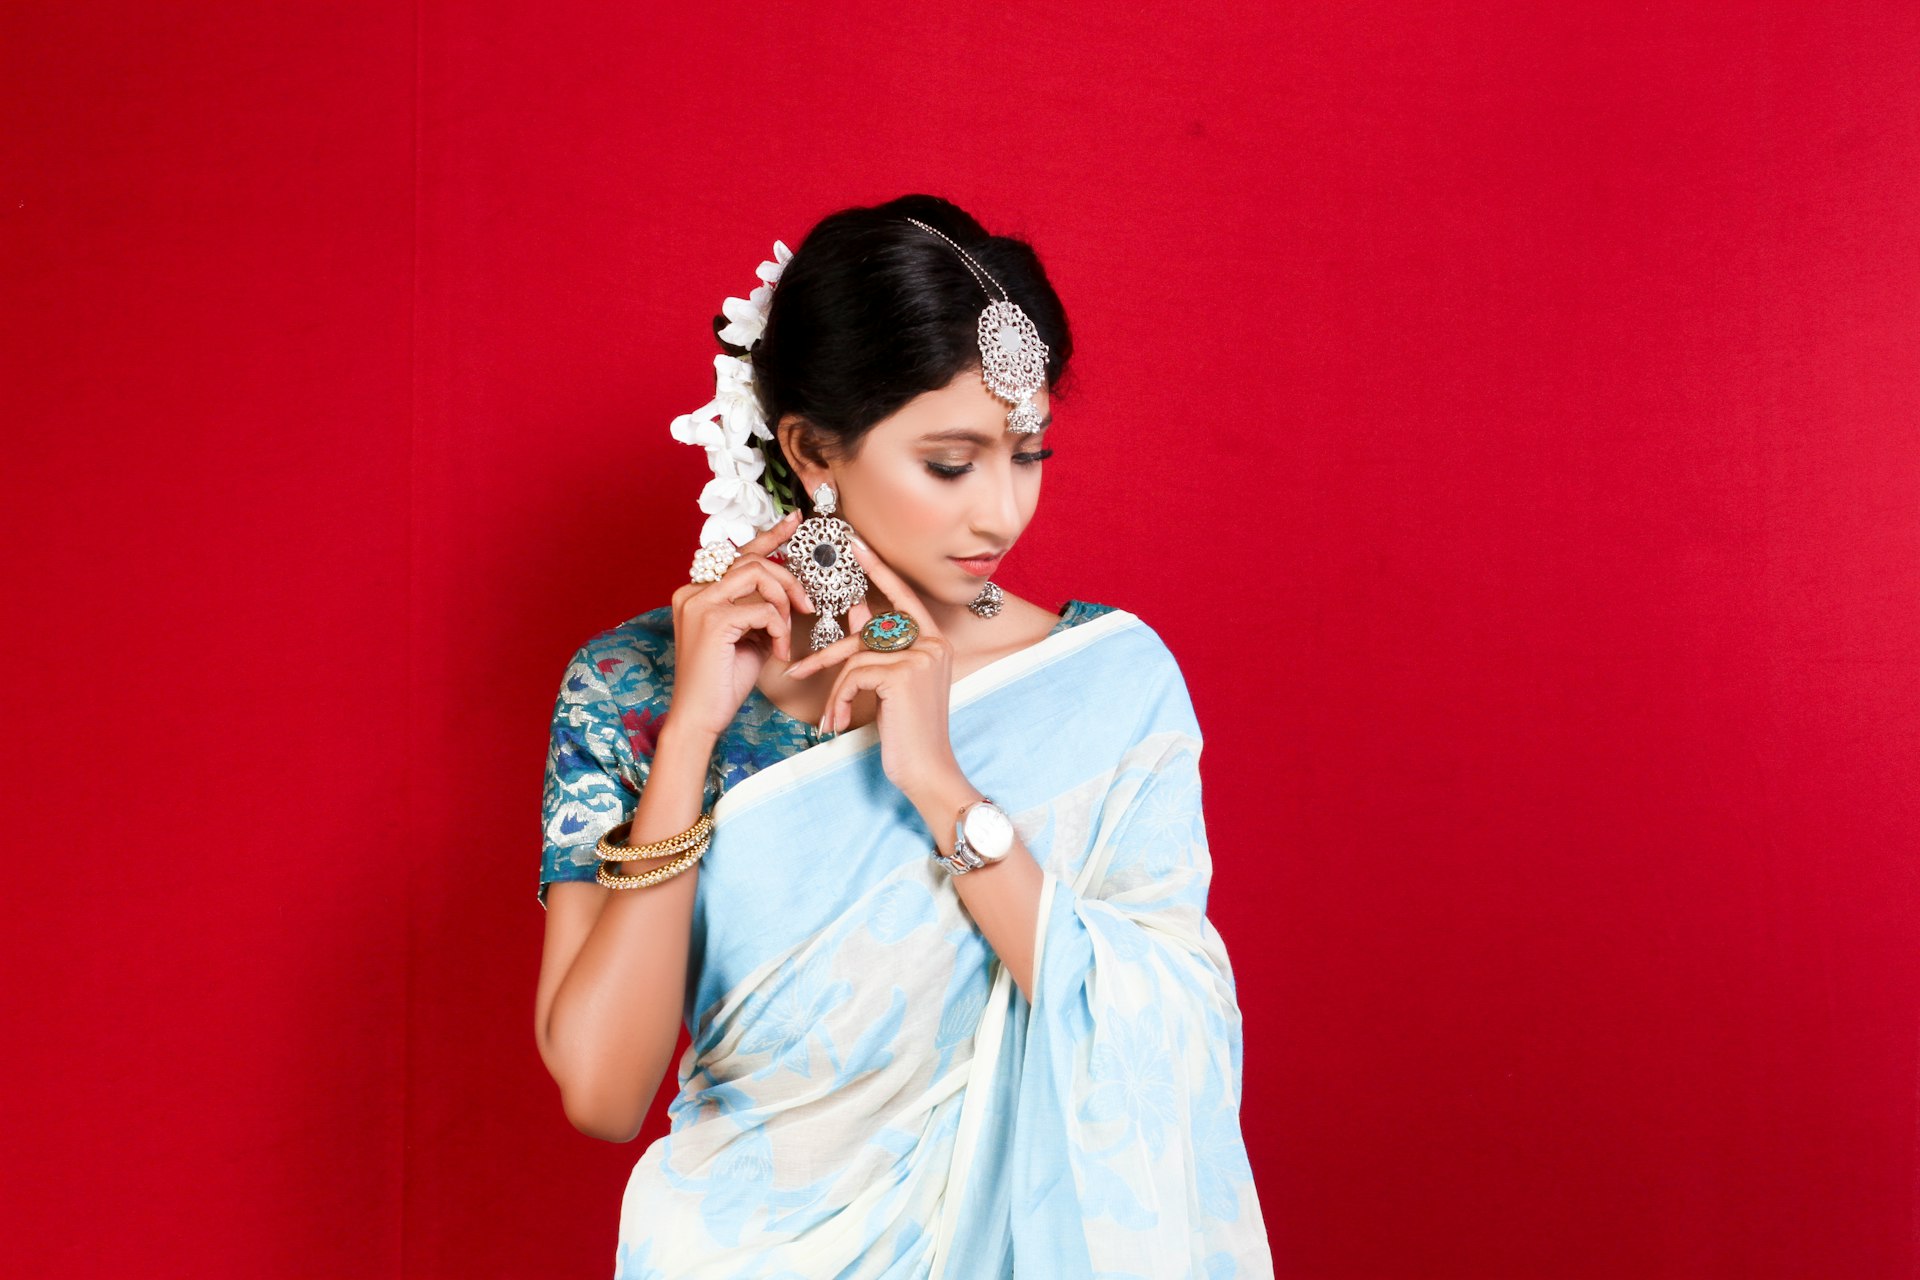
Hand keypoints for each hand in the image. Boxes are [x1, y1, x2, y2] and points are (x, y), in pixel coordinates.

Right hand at [667, 512, 815, 741]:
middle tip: (806, 607)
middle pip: (754, 561)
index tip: (795, 521)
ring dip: (783, 603)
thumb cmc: (724, 682)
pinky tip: (777, 653)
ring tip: (785, 633)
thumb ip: (760, 610)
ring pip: (758, 575)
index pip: (738, 554)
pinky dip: (778, 630)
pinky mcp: (712, 620)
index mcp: (697, 592)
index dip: (770, 535)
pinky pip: (762, 610)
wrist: (700, 718)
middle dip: (788, 580)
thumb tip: (787, 593)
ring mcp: (699, 602)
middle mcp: (693, 591)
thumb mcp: (747, 638)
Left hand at [783, 535, 966, 801]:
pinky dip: (839, 700)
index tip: (855, 544)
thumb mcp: (892, 684)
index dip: (878, 570)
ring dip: (835, 692)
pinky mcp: (904, 674)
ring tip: (831, 719)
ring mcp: (921, 656)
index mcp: (935, 641)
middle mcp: (932, 643)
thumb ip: (880, 648)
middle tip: (796, 670)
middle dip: (827, 655)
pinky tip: (839, 723)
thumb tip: (857, 609)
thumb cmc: (908, 732)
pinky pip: (854, 674)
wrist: (926, 771)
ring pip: (856, 657)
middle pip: (866, 633)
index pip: (903, 595)